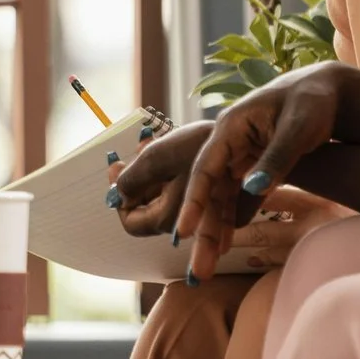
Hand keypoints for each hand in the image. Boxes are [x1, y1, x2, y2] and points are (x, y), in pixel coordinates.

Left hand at [110, 120, 209, 238]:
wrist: (241, 135)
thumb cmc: (199, 147)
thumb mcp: (154, 158)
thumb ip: (129, 181)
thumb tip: (117, 195)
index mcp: (170, 220)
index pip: (131, 223)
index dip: (120, 200)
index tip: (117, 172)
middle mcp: (186, 223)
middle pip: (147, 210)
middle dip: (137, 183)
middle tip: (137, 153)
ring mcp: (200, 213)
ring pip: (163, 198)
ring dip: (152, 175)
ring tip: (150, 146)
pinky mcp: (211, 199)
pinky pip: (180, 192)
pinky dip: (168, 174)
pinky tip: (169, 151)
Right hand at [176, 61, 354, 281]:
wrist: (330, 89)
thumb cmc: (314, 100)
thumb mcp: (299, 127)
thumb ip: (277, 158)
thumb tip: (254, 189)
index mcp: (231, 128)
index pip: (205, 169)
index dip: (193, 200)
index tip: (183, 231)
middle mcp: (229, 144)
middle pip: (209, 192)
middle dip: (201, 231)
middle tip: (197, 270)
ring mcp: (240, 157)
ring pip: (221, 200)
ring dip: (215, 230)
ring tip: (206, 267)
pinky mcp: (254, 166)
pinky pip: (238, 198)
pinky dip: (233, 221)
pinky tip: (227, 244)